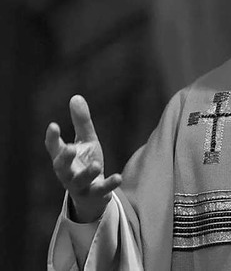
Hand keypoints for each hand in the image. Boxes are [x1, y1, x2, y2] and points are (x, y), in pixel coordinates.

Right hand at [45, 95, 121, 221]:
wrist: (93, 193)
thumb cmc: (86, 162)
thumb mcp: (87, 140)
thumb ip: (81, 122)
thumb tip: (76, 96)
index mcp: (63, 157)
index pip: (53, 147)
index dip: (52, 137)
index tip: (53, 125)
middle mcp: (67, 172)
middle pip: (61, 167)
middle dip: (64, 159)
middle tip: (70, 148)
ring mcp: (79, 185)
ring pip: (79, 181)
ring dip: (87, 173)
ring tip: (96, 165)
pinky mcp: (94, 194)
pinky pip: (100, 191)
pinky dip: (109, 185)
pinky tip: (118, 177)